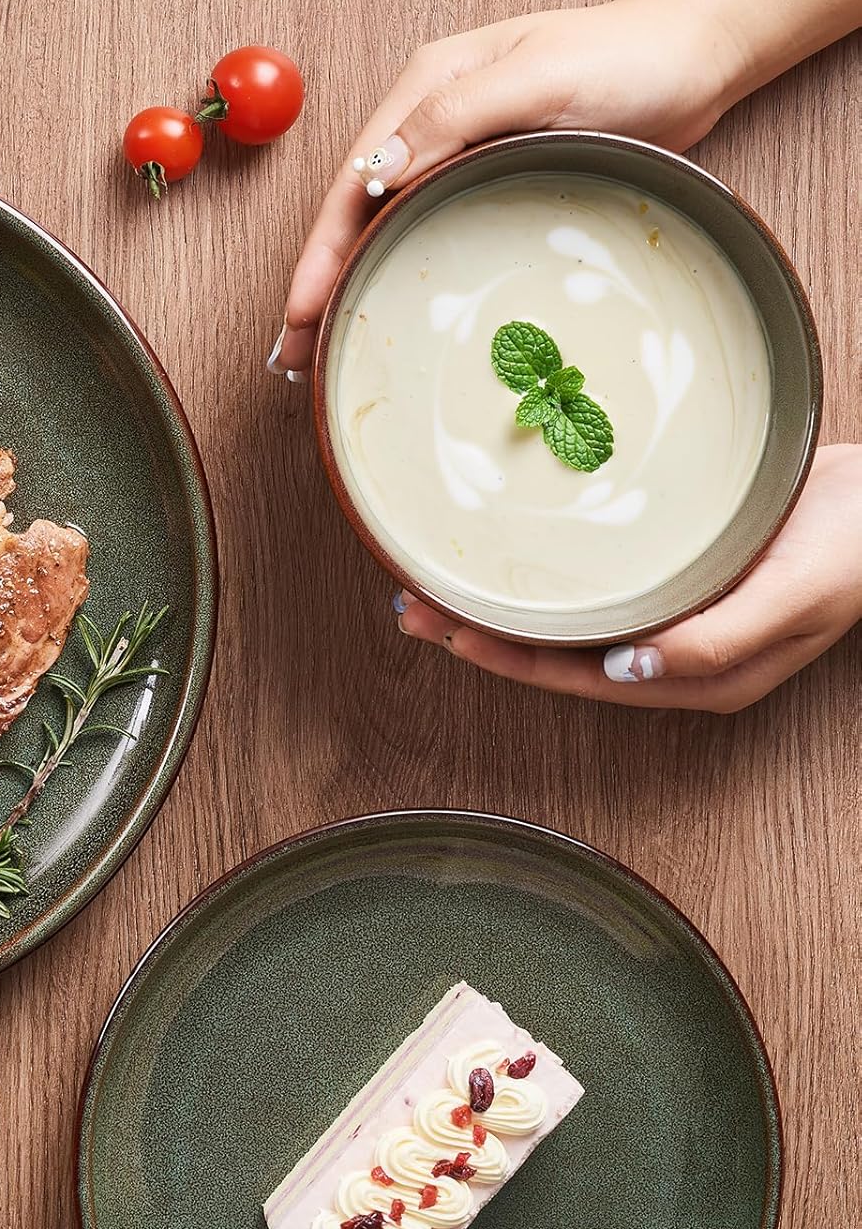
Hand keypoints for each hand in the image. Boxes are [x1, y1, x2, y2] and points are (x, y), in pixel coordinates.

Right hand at [268, 0, 744, 376]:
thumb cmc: (624, 59)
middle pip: (354, 213)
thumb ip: (455, 117)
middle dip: (319, 285)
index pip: (352, 181)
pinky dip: (396, 277)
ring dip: (350, 288)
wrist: (691, 61)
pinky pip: (425, 236)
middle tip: (293, 356)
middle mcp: (429, 124)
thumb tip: (377, 173)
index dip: (321, 252)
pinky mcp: (485, 185)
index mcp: (427, 88)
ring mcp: (456, 157)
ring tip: (321, 352)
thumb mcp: (537, 75)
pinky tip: (384, 313)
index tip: (300, 312)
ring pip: (384, 230)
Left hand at [394, 446, 861, 712]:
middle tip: (410, 604)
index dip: (502, 658)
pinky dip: (539, 577)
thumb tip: (627, 669)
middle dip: (480, 634)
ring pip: (564, 622)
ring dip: (499, 607)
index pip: (573, 677)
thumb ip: (712, 644)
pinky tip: (506, 560)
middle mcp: (670, 656)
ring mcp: (671, 617)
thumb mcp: (792, 598)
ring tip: (434, 586)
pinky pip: (589, 588)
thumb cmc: (854, 551)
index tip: (442, 631)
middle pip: (554, 654)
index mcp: (692, 677)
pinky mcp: (675, 576)